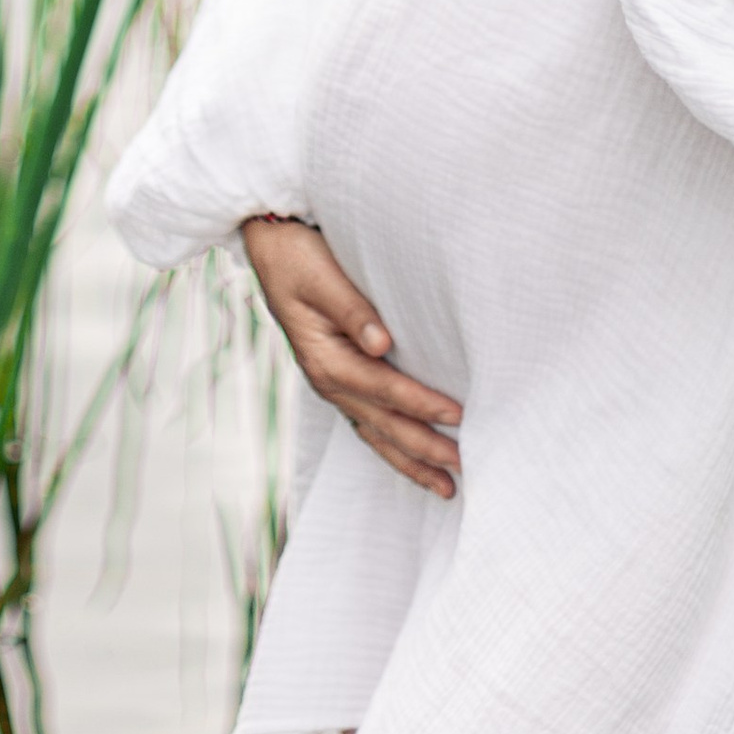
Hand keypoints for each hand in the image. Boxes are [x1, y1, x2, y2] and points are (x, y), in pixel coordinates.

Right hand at [240, 216, 462, 497]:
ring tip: (444, 486)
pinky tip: (411, 457)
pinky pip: (368, 421)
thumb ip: (354, 310)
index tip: (457, 416)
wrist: (270, 247)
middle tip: (462, 468)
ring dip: (409, 460)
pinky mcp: (338, 376)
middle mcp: (327, 379)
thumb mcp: (323, 277)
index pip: (382, 388)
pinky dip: (392, 443)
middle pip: (382, 423)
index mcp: (325, 358)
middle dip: (422, 449)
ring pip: (375, 432)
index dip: (420, 404)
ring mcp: (331, 382)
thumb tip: (382, 344)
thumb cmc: (298, 257)